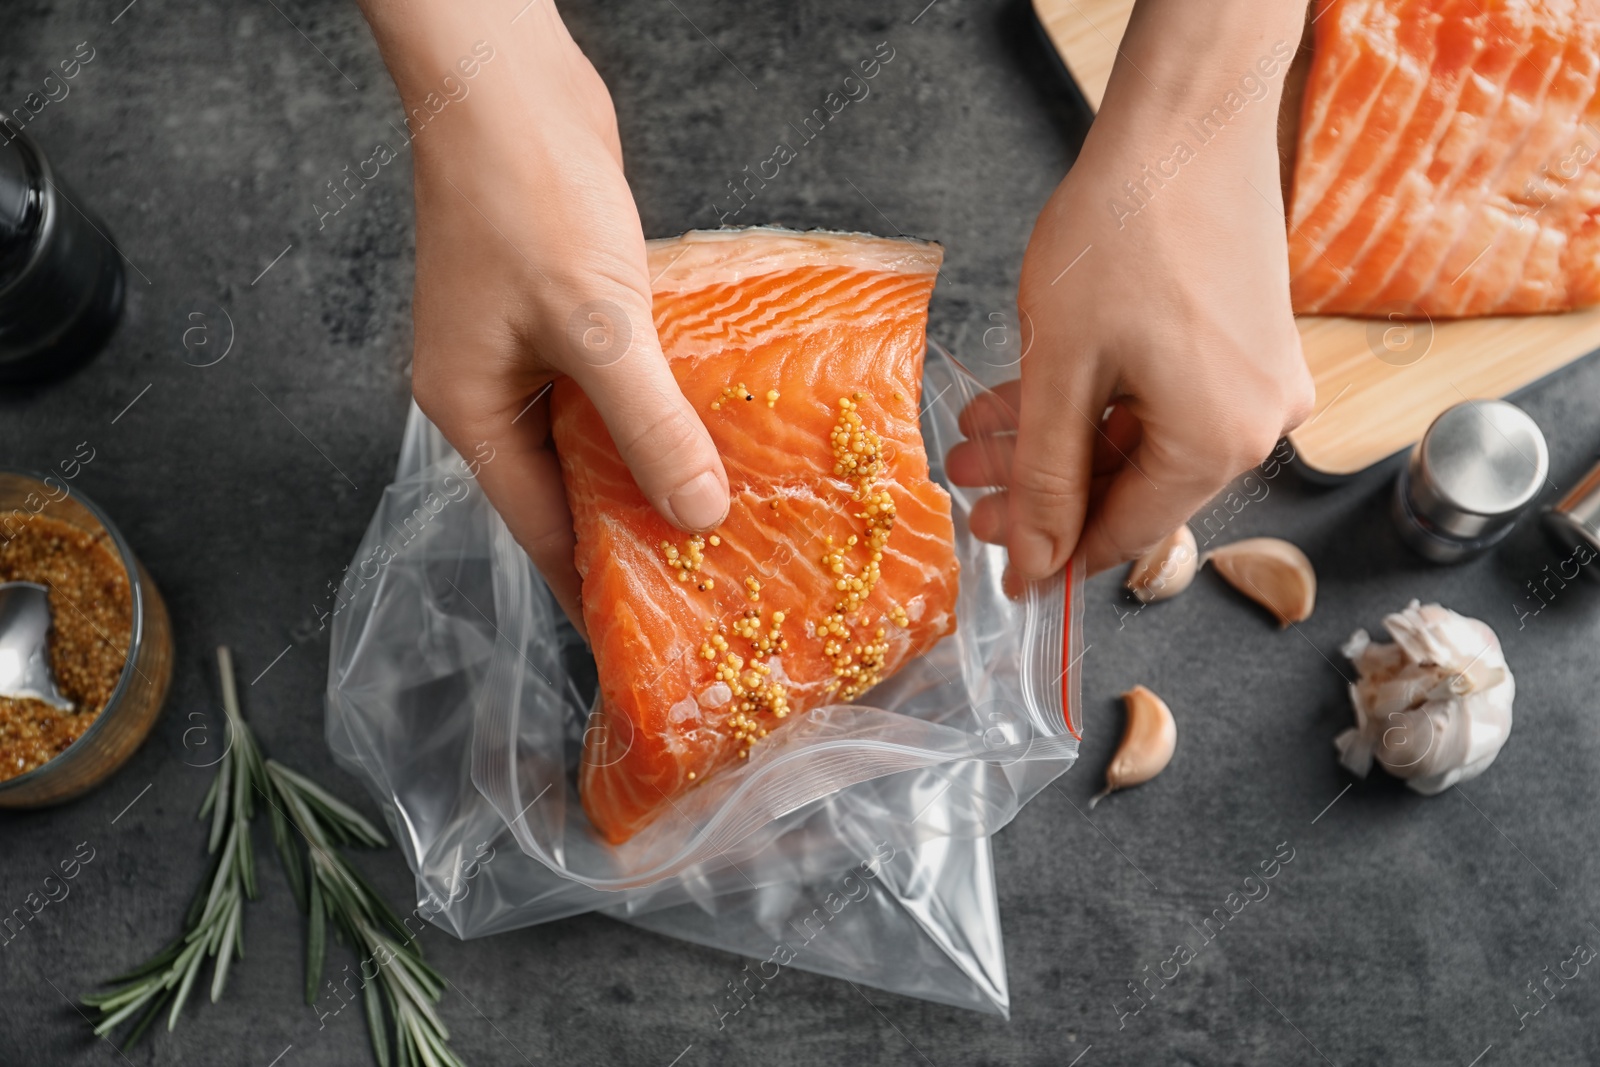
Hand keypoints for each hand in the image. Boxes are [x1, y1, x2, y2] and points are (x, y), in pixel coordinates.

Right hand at [361, 3, 728, 629]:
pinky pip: (615, 379)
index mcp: (474, 411)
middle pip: (570, 485)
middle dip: (635, 529)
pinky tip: (713, 424)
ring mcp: (529, 348)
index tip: (644, 635)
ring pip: (597, 432)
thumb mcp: (596, 323)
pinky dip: (657, 404)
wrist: (506, 80)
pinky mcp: (566, 308)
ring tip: (724, 513)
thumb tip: (699, 514)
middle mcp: (495, 390)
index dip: (594, 584)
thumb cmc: (526, 194)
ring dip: (653, 463)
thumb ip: (648, 424)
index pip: (541, 528)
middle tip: (707, 579)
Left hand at [949, 5, 1313, 578]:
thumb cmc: (1123, 231)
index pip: (1125, 533)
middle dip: (1042, 486)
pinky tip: (1028, 394)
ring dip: (1057, 441)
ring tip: (979, 432)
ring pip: (1140, 439)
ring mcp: (1258, 381)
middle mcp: (1257, 424)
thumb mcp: (1061, 370)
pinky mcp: (1246, 343)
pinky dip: (1096, 402)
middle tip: (969, 486)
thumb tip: (1033, 565)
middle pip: (1132, 486)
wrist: (1184, 120)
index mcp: (1220, 444)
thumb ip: (1045, 478)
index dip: (1052, 553)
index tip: (1001, 566)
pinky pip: (1163, 398)